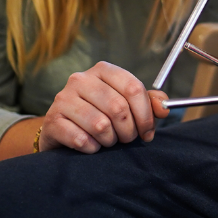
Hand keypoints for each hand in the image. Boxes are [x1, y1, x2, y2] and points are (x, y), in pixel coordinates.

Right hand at [38, 61, 169, 152]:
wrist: (61, 129)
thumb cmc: (98, 113)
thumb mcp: (125, 103)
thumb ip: (148, 102)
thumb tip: (165, 107)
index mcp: (103, 70)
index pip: (133, 88)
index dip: (145, 114)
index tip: (148, 132)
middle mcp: (81, 79)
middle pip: (118, 107)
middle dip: (129, 130)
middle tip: (128, 139)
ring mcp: (63, 98)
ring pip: (100, 125)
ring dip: (110, 140)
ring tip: (108, 141)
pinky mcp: (52, 120)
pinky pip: (81, 139)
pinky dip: (92, 148)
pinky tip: (92, 146)